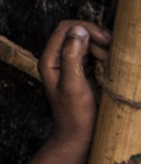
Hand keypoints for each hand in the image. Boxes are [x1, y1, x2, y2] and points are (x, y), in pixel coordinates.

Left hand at [39, 19, 110, 145]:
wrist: (79, 135)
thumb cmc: (75, 114)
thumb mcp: (74, 85)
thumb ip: (72, 57)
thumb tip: (78, 31)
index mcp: (50, 59)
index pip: (66, 28)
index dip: (87, 29)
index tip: (106, 41)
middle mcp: (57, 59)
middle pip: (78, 33)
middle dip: (98, 39)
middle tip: (112, 55)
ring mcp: (70, 64)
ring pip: (89, 43)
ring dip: (104, 50)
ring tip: (110, 67)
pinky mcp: (82, 71)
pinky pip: (95, 55)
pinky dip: (105, 59)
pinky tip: (110, 71)